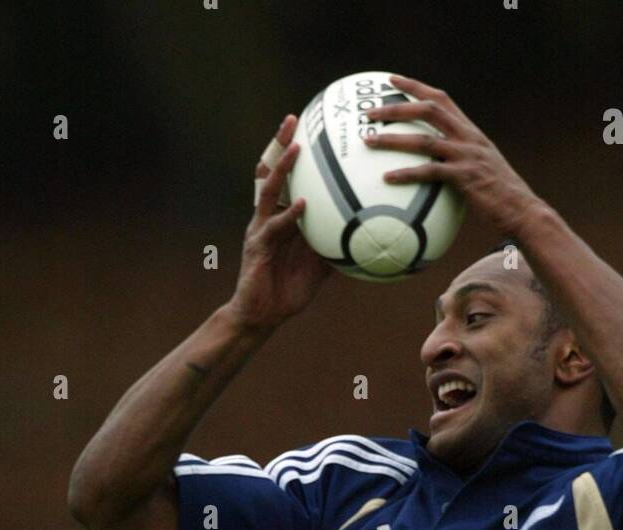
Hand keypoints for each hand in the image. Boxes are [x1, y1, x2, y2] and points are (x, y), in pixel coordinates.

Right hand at [228, 115, 331, 331]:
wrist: (261, 316)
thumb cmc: (287, 291)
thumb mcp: (319, 267)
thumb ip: (335, 247)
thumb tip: (365, 240)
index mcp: (280, 218)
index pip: (286, 178)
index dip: (292, 153)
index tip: (309, 129)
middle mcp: (267, 217)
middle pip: (271, 172)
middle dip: (281, 145)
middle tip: (294, 119)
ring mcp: (260, 229)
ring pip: (269, 191)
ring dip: (283, 168)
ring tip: (297, 148)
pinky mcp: (257, 246)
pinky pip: (275, 226)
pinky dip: (290, 215)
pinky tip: (303, 205)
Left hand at [362, 75, 539, 238]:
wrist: (523, 210)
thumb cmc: (499, 196)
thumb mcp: (481, 169)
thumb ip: (460, 161)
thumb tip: (435, 168)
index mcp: (471, 132)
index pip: (441, 99)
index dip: (416, 87)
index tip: (391, 80)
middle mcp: (468, 137)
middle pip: (429, 109)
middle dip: (397, 106)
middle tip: (370, 111)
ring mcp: (467, 156)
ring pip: (424, 139)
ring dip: (393, 138)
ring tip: (368, 141)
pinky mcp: (465, 177)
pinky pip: (429, 172)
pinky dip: (406, 174)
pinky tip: (387, 178)